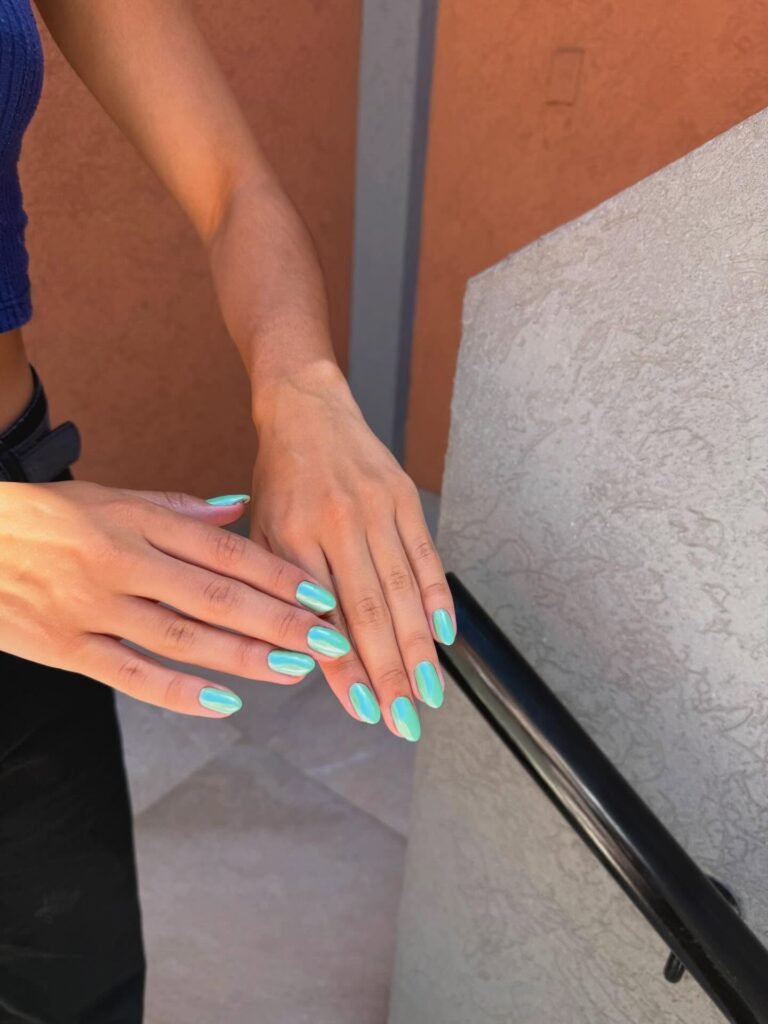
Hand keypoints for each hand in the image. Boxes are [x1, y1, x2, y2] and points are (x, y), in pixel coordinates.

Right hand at [0, 481, 350, 715]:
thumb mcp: (111, 497)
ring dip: (244, 656)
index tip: (322, 596)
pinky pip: (131, 674)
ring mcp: (94, 606)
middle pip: (215, 596)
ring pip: (182, 637)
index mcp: (139, 522)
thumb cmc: (45, 517)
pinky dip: (179, 692)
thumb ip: (178, 508)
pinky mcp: (66, 647)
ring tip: (293, 669)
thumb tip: (239, 508)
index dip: (278, 576)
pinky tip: (225, 702)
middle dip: (279, 621)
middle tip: (329, 640)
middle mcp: (122, 562)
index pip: (225, 550)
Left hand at [250, 361, 456, 740]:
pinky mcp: (404, 497)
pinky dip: (437, 598)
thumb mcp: (264, 531)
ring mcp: (376, 510)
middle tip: (405, 720)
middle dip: (390, 672)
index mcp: (293, 537)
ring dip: (418, 647)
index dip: (346, 669)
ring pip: (402, 591)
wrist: (305, 409)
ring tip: (429, 692)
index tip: (364, 710)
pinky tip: (444, 636)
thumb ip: (283, 589)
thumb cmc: (278, 481)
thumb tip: (309, 656)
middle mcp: (337, 525)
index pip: (325, 617)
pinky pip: (425, 556)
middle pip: (370, 612)